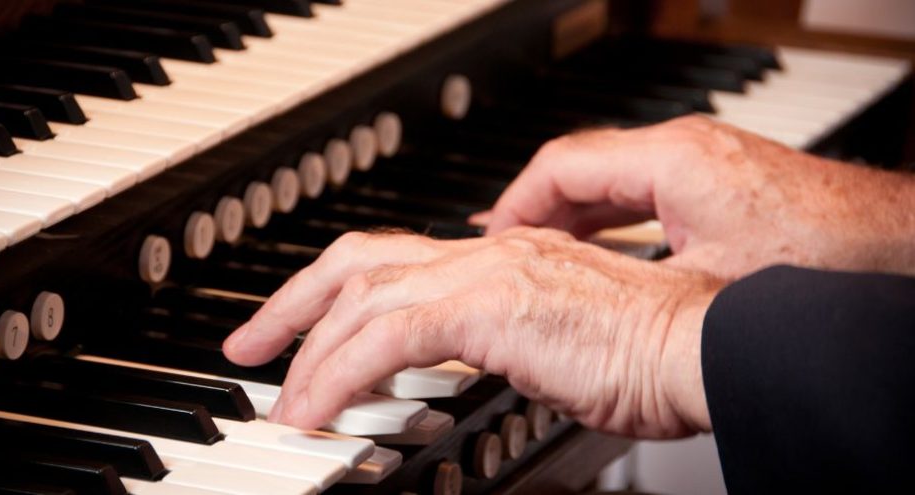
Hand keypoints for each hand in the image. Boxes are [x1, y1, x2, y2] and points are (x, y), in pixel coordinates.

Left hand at [223, 228, 721, 437]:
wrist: (702, 346)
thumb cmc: (652, 354)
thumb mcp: (556, 345)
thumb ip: (502, 344)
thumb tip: (463, 367)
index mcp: (502, 255)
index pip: (394, 261)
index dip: (336, 293)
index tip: (302, 331)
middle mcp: (486, 252)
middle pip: (358, 261)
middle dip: (293, 303)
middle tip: (252, 344)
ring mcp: (485, 274)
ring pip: (360, 299)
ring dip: (308, 352)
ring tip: (281, 400)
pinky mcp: (487, 310)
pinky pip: (385, 340)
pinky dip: (339, 375)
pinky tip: (317, 411)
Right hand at [483, 115, 914, 277]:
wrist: (890, 246)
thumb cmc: (818, 256)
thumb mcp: (702, 287)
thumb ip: (630, 286)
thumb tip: (576, 307)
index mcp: (669, 162)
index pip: (561, 166)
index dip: (516, 203)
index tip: (494, 237)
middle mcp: (681, 149)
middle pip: (579, 165)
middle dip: (536, 206)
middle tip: (504, 244)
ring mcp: (700, 161)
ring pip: (609, 175)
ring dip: (570, 211)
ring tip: (537, 248)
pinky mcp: (716, 180)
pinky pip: (638, 188)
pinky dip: (607, 215)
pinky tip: (598, 245)